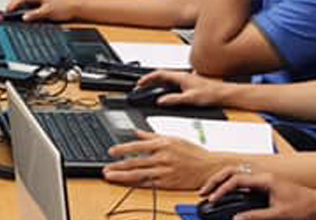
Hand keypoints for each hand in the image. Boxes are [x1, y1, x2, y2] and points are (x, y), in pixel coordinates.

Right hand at [3, 0, 78, 22]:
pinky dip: (26, 10)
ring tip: (14, 14)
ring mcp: (42, 0)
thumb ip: (35, 14)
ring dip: (20, 7)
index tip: (7, 10)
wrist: (77, 8)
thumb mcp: (48, 12)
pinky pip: (32, 6)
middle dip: (14, 4)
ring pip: (27, 2)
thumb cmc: (66, 7)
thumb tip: (24, 17)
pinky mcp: (45, 4)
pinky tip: (25, 16)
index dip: (13, 3)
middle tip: (7, 13)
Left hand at [100, 131, 226, 189]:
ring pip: (139, 174)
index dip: (122, 149)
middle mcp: (162, 157)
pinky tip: (127, 184)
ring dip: (122, 176)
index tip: (111, 152)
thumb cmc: (193, 152)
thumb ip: (152, 135)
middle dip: (117, 165)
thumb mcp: (173, 138)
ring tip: (110, 176)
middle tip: (105, 168)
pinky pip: (149, 184)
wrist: (209, 167)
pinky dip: (136, 184)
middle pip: (135, 161)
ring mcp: (165, 171)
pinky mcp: (168, 183)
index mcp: (163, 144)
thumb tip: (137, 131)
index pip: (137, 146)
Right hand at [134, 70, 230, 107]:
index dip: (148, 78)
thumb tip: (160, 101)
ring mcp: (186, 80)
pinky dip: (165, 88)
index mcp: (181, 77)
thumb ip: (174, 100)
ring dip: (157, 84)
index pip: (160, 74)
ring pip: (167, 80)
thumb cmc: (211, 94)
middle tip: (140, 86)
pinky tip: (165, 94)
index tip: (139, 83)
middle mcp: (182, 76)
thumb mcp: (190, 99)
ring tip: (149, 90)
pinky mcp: (189, 85)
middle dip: (149, 80)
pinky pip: (172, 84)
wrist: (224, 94)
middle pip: (161, 76)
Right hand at [199, 168, 315, 219]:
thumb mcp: (278, 215)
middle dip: (215, 180)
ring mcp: (264, 179)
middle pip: (232, 171)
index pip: (236, 180)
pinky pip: (243, 181)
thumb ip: (255, 217)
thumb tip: (236, 219)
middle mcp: (263, 176)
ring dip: (222, 180)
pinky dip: (231, 185)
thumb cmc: (303, 207)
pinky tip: (226, 194)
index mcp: (265, 180)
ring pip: (237, 174)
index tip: (212, 199)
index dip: (222, 189)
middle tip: (204, 192)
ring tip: (210, 191)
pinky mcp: (265, 185)